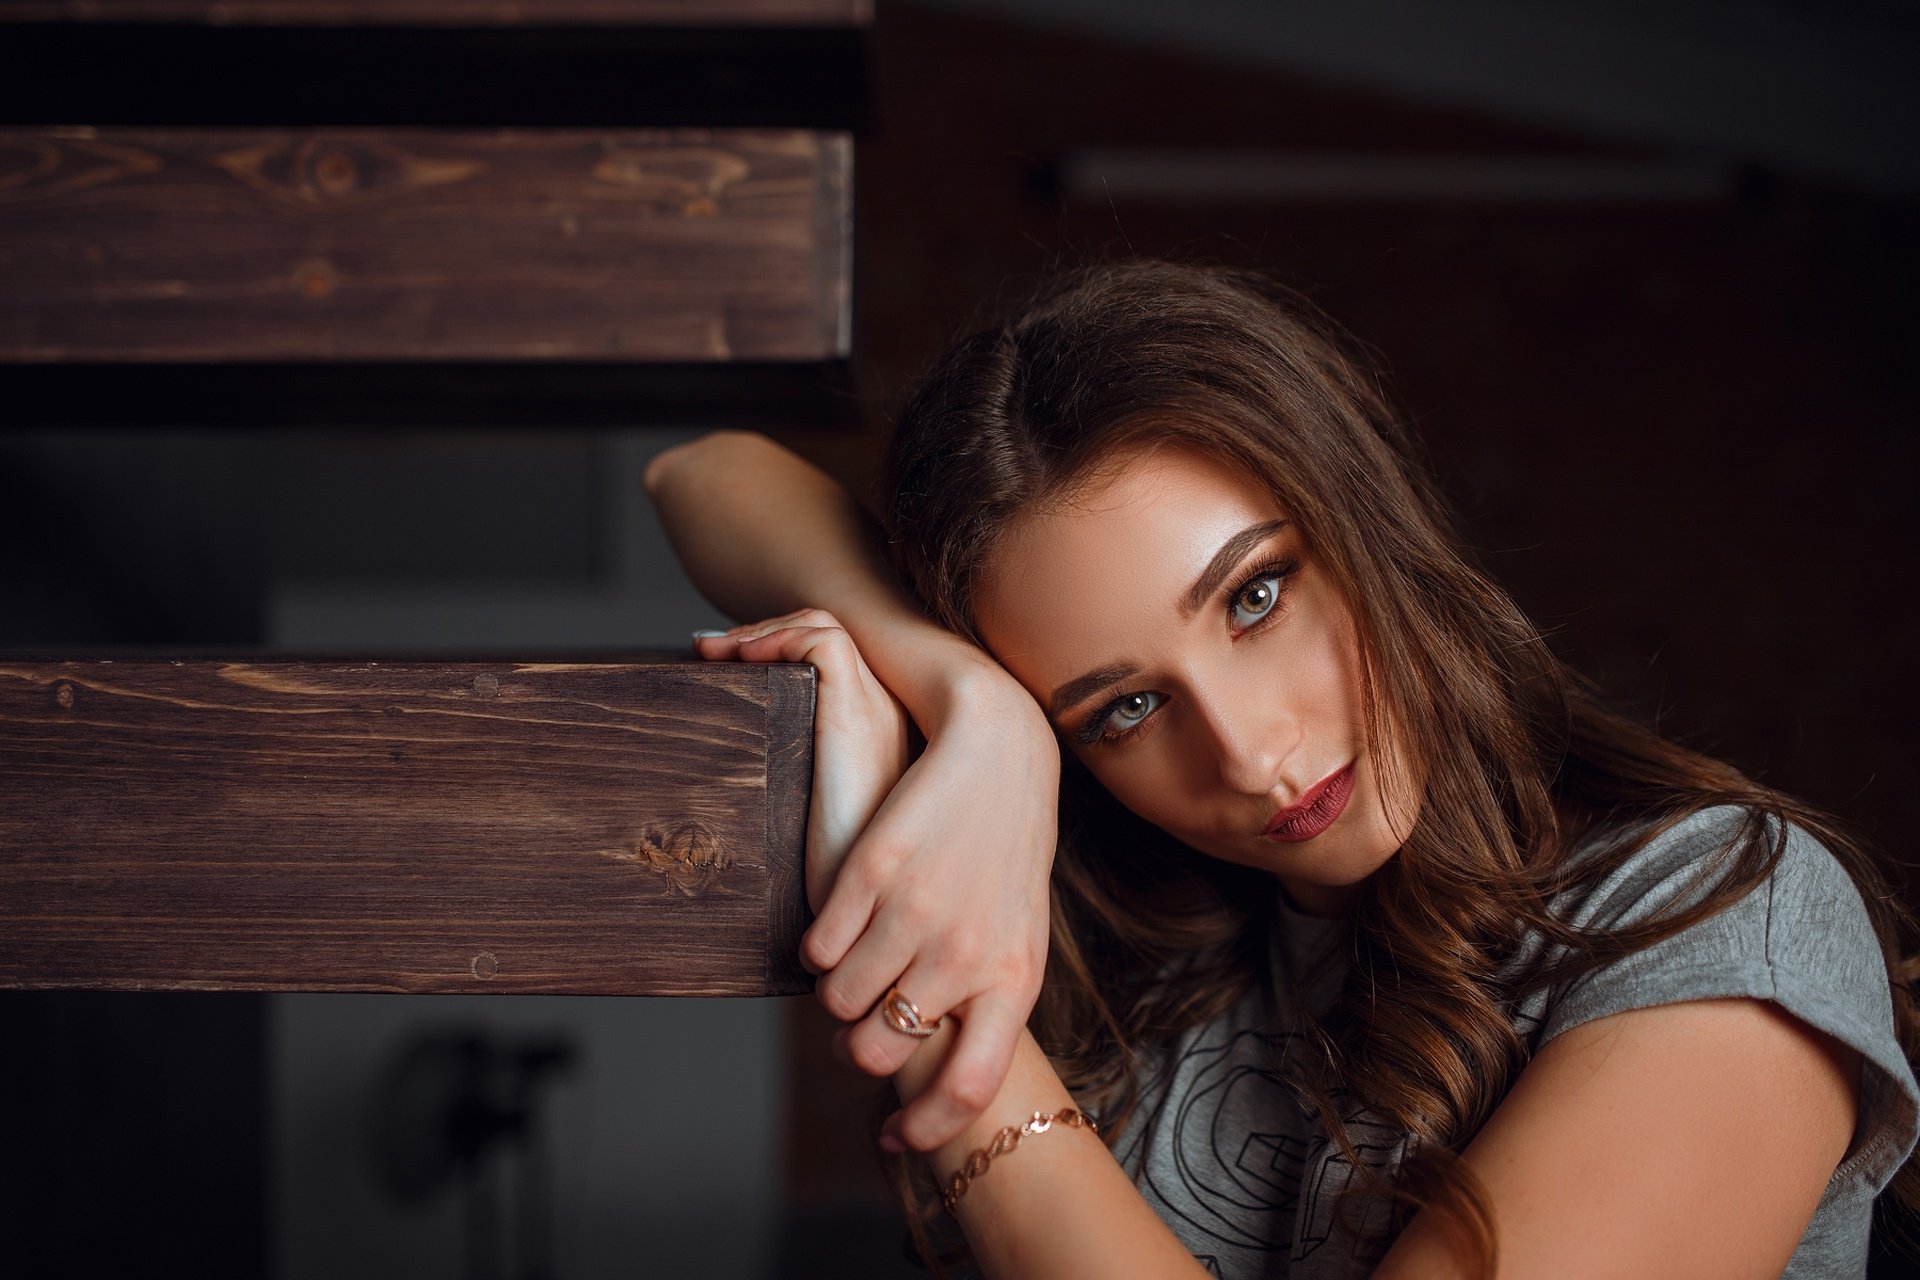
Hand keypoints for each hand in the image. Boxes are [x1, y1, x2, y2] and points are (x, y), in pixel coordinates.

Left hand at [695, 608, 909, 913]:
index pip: (841, 666)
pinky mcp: (854, 714)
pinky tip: (735, 659)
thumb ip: (795, 810)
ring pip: (825, 630)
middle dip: (769, 635)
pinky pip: (821, 641)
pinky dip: (774, 636)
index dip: (785, 652)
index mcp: (886, 741)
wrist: (861, 916)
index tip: (732, 666)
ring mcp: (876, 711)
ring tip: (714, 651)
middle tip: (714, 653)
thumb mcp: (813, 840)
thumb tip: (729, 807)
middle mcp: (889, 717)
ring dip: (764, 630)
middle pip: (830, 639)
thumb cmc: (837, 895)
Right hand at [698, 615, 1060, 1154]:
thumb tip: (950, 1080)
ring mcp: (917, 914)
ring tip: (846, 968)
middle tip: (856, 1028)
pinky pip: (818, 947)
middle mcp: (966, 954)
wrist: (999, 745)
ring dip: (834, 995)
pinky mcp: (873, 872)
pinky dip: (817, 948)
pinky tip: (833, 928)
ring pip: (839, 1000)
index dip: (926, 1126)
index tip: (894, 1138)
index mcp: (1014, 977)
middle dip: (859, 1050)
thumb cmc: (1005, 853)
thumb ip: (987, 1003)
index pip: (969, 1087)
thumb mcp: (1017, 934)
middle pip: (881, 1050)